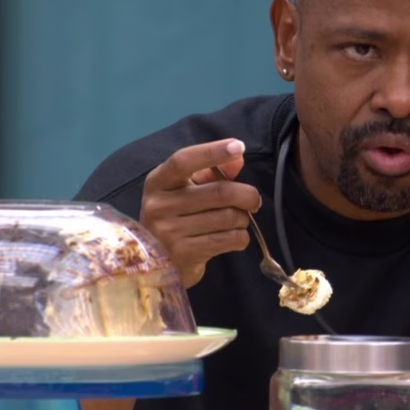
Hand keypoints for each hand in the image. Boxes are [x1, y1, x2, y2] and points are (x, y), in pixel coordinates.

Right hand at [141, 138, 261, 287]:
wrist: (157, 262)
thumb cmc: (176, 217)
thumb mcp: (186, 189)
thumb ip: (212, 171)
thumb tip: (238, 158)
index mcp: (158, 182)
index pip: (184, 161)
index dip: (213, 152)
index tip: (238, 146)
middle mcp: (159, 206)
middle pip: (219, 192)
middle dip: (247, 195)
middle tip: (253, 200)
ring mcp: (170, 232)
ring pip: (229, 217)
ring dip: (243, 218)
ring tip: (237, 220)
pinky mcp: (185, 255)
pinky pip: (230, 239)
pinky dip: (241, 237)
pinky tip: (233, 236)